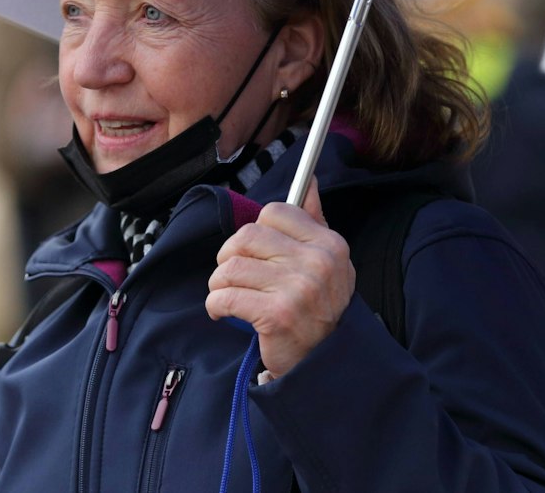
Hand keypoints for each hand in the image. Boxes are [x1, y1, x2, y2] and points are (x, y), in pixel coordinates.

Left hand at [206, 187, 354, 379]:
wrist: (325, 363)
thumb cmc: (320, 309)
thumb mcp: (329, 263)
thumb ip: (314, 221)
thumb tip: (308, 181)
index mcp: (329, 244)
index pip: (275, 212)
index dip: (256, 232)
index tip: (256, 252)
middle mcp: (317, 262)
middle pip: (247, 236)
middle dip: (230, 256)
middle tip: (233, 276)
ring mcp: (297, 289)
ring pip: (231, 266)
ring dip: (219, 283)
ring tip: (227, 295)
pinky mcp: (276, 315)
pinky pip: (225, 296)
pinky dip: (215, 305)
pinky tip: (223, 312)